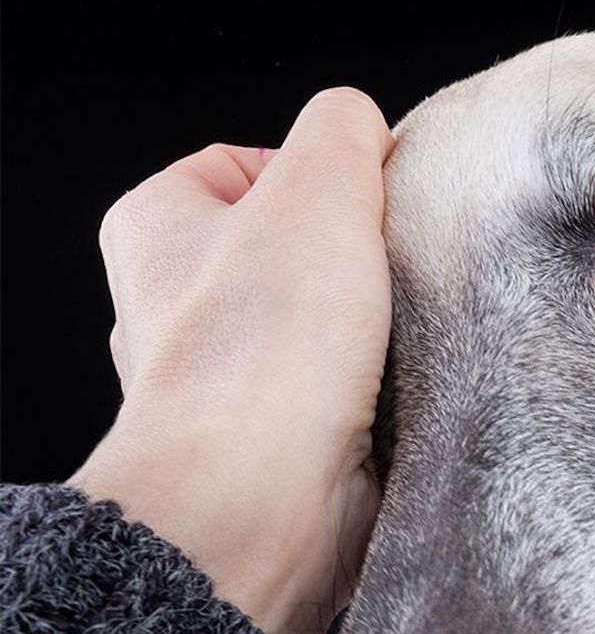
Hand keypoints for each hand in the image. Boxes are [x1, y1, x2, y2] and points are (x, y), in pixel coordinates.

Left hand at [69, 87, 395, 633]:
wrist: (261, 502)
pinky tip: (396, 394)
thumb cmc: (262, 355)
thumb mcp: (317, 188)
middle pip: (293, 248)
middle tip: (389, 271)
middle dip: (353, 260)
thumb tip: (362, 131)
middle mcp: (175, 307)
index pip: (245, 162)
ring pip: (322, 327)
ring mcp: (225, 382)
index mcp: (157, 227)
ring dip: (374, 332)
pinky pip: (340, 396)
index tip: (365, 201)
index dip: (318, 172)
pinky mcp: (275, 445)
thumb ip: (343, 131)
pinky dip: (377, 394)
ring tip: (398, 337)